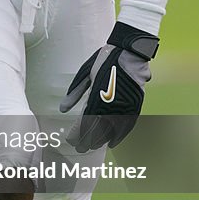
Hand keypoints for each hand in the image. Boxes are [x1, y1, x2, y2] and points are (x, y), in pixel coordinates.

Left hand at [59, 22, 158, 151]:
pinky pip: (127, 125)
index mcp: (97, 95)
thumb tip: (63, 109)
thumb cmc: (105, 60)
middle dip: (87, 140)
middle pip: (97, 129)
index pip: (85, 121)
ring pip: (111, 130)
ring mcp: (124, 105)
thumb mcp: (86, 74)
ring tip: (92, 147)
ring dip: (100, 140)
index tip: (71, 140)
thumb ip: (75, 93)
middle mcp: (111, 103)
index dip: (77, 133)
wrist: (129, 50)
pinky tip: (112, 143)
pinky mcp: (135, 104)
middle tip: (79, 148)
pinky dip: (119, 136)